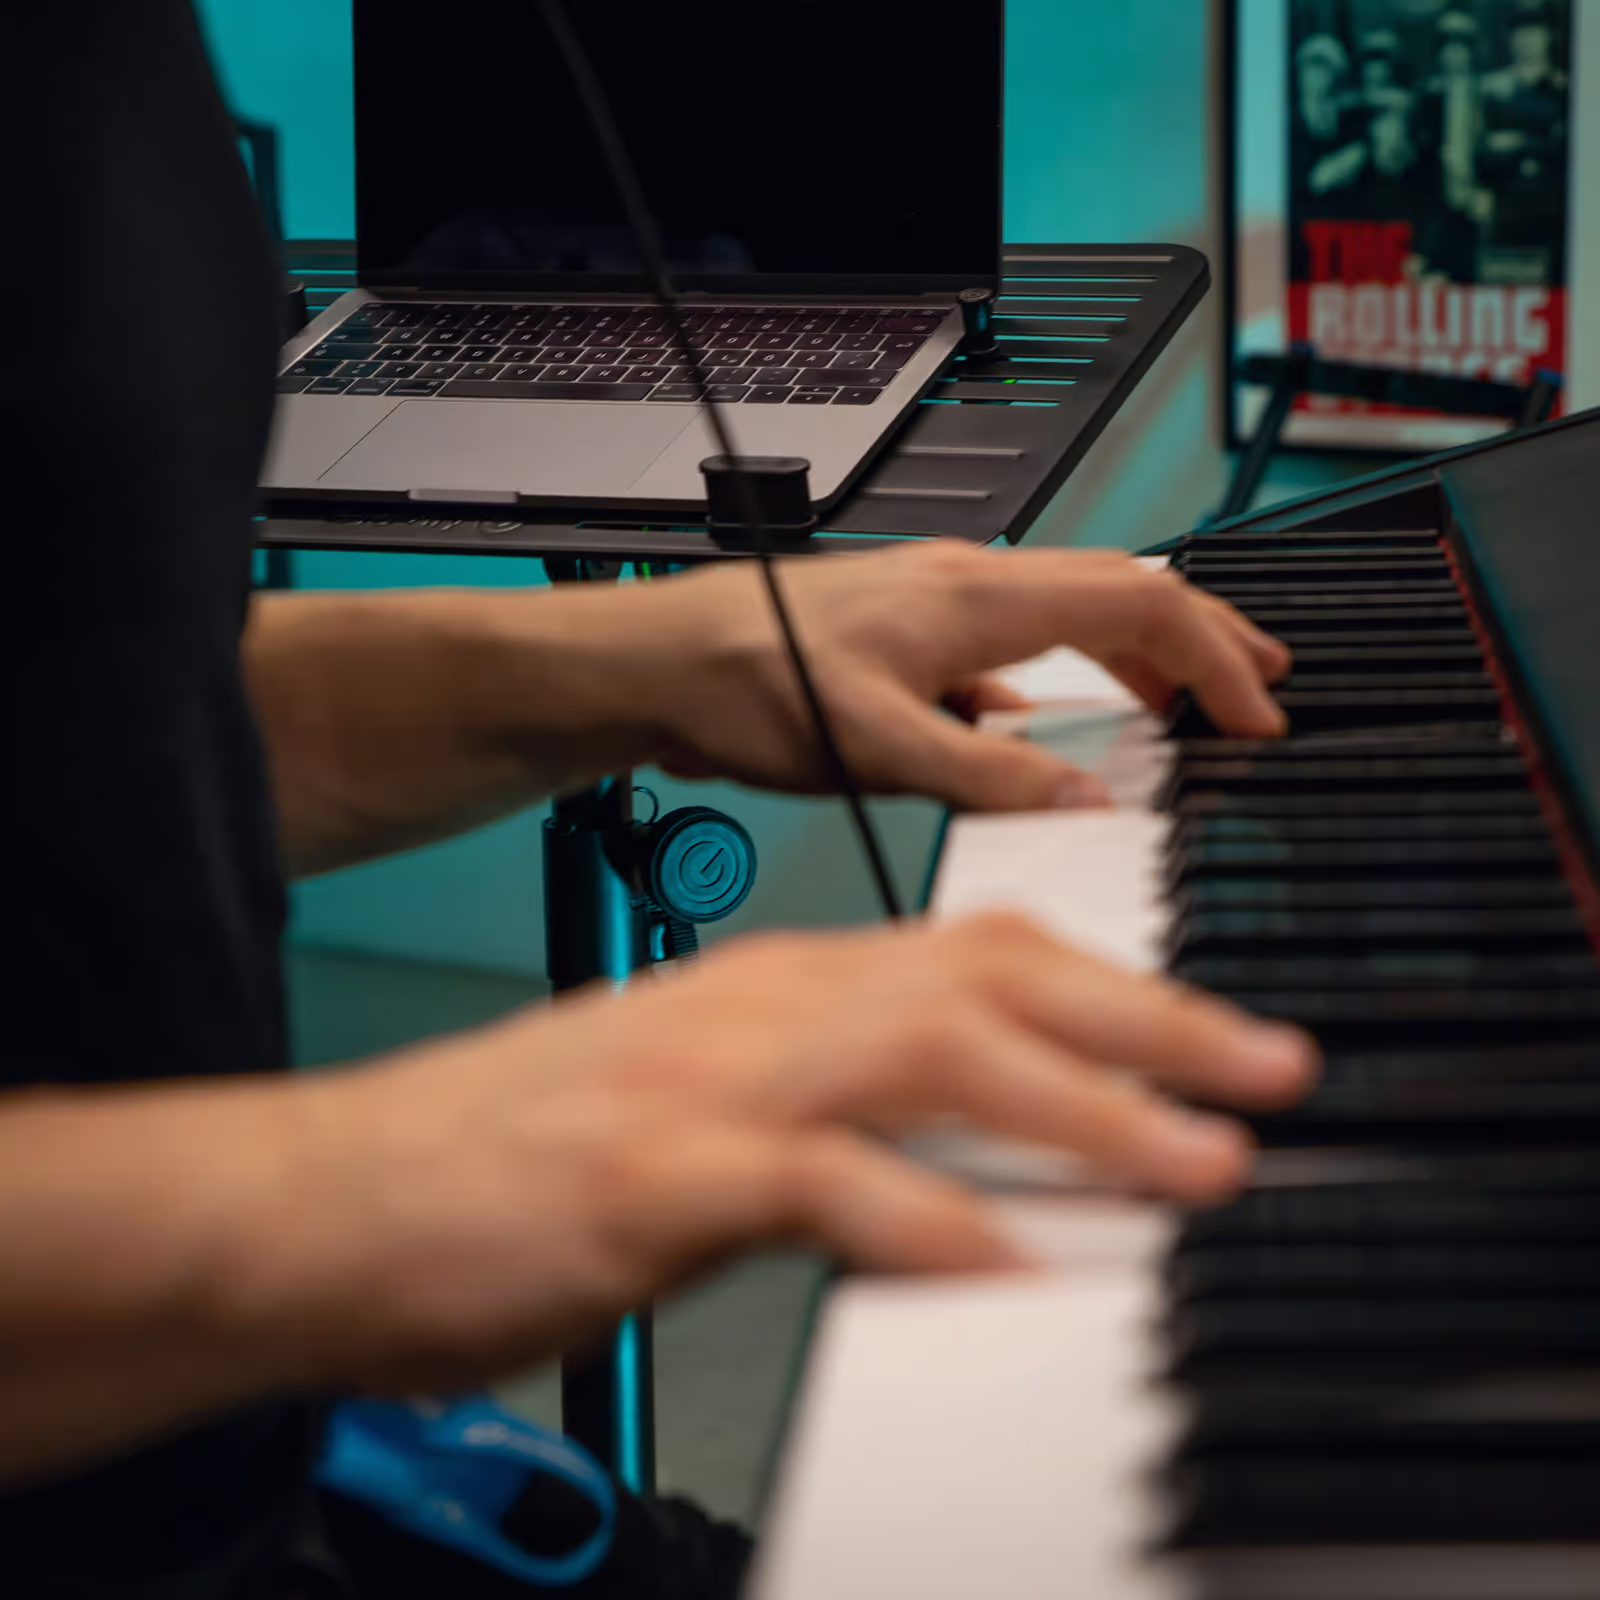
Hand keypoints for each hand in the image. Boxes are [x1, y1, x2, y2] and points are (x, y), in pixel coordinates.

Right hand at [241, 914, 1314, 1391]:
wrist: (334, 1192)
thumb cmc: (508, 1153)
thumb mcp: (695, 1101)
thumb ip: (825, 1108)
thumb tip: (950, 1153)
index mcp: (771, 987)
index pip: (972, 953)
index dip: (1110, 985)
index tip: (1206, 1033)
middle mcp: (755, 1009)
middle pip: (984, 979)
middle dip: (1144, 1021)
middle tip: (1261, 1071)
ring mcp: (705, 1084)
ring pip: (930, 1056)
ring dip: (1077, 1108)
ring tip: (1189, 1163)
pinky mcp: (650, 1176)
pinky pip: (820, 1186)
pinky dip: (928, 1220)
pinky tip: (1009, 1266)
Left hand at [624, 542, 1289, 810]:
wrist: (657, 664)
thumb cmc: (743, 679)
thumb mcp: (874, 742)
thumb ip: (986, 775)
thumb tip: (1087, 798)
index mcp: (979, 598)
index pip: (1142, 603)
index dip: (1216, 655)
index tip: (1257, 714)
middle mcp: (967, 588)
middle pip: (1120, 594)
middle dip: (1199, 638)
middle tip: (1256, 684)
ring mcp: (936, 612)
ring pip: (1069, 618)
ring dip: (1135, 658)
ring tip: (1180, 701)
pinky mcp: (903, 644)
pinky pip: (1009, 654)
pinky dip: (1058, 687)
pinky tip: (1048, 730)